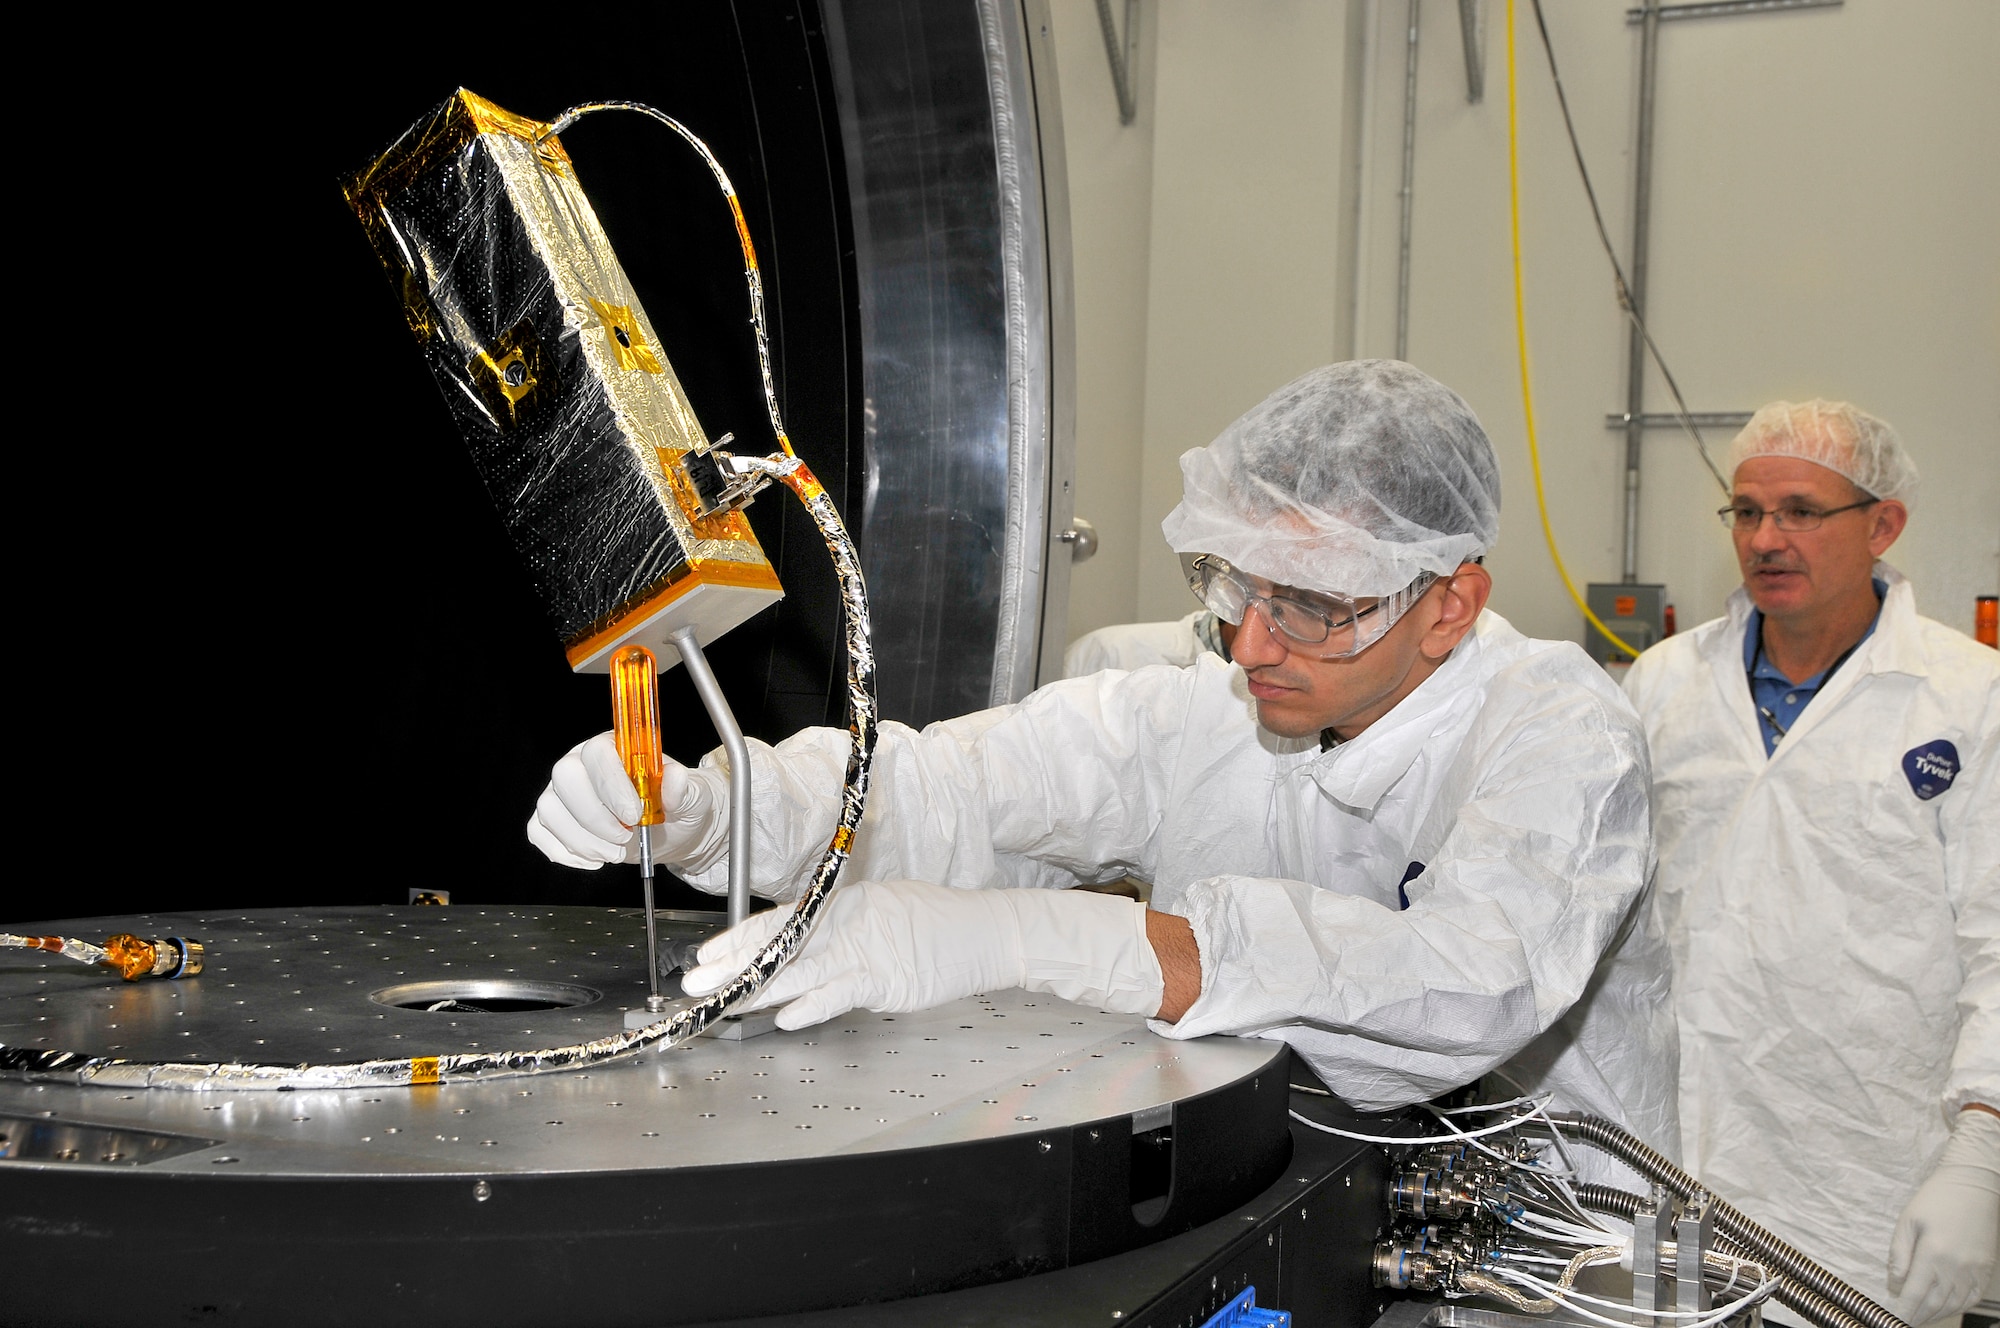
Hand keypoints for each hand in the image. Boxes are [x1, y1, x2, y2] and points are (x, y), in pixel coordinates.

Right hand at [526, 733, 723, 870]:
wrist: (671, 830)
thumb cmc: (677, 806)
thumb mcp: (692, 796)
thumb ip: (683, 787)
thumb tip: (674, 779)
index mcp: (613, 747)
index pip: (597, 753)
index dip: (612, 785)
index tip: (634, 814)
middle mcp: (581, 764)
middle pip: (566, 778)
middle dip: (595, 817)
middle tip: (625, 837)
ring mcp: (563, 792)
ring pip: (551, 809)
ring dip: (583, 840)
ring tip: (616, 852)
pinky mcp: (554, 820)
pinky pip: (539, 832)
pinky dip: (565, 852)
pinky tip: (595, 858)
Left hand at [681, 880, 1164, 1030]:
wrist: (985, 931)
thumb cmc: (936, 923)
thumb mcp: (880, 915)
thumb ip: (838, 933)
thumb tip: (799, 950)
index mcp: (843, 906)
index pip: (780, 920)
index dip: (740, 938)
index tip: (706, 953)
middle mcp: (848, 923)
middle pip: (781, 945)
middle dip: (735, 966)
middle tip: (695, 981)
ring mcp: (868, 950)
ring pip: (802, 970)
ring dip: (759, 989)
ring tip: (724, 1002)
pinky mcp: (889, 978)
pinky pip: (844, 992)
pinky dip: (816, 1004)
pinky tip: (788, 1016)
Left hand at [1888, 1107, 1999, 1325]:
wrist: (1973, 1186)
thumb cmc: (1935, 1199)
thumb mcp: (1908, 1221)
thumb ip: (1899, 1253)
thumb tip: (1895, 1282)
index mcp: (1934, 1253)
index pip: (1915, 1293)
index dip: (1905, 1310)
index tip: (1894, 1320)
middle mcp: (1957, 1266)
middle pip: (1934, 1303)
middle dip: (1918, 1316)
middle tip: (1904, 1322)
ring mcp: (1974, 1270)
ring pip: (1954, 1304)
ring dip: (1936, 1314)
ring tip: (1920, 1317)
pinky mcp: (1986, 1269)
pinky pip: (1972, 1297)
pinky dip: (1957, 1307)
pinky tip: (1945, 1307)